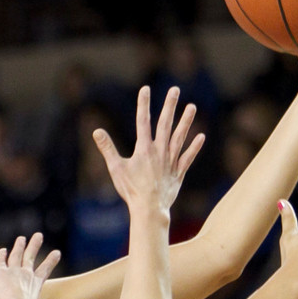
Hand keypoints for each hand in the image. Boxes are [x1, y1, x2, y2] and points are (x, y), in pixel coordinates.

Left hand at [0, 233, 60, 298]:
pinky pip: (1, 260)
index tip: (57, 253)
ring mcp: (13, 271)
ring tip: (22, 238)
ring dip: (20, 245)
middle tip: (38, 235)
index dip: (51, 261)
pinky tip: (3, 250)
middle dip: (35, 245)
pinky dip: (1, 254)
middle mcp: (26, 275)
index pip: (45, 270)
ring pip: (17, 254)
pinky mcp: (0, 272)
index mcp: (36, 284)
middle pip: (31, 256)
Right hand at [92, 85, 204, 215]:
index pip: (143, 121)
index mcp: (144, 149)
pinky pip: (188, 157)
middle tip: (175, 89)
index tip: (146, 89)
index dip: (143, 104)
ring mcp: (171, 161)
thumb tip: (96, 131)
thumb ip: (107, 148)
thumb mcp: (116, 168)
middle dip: (170, 106)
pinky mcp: (178, 173)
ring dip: (186, 122)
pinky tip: (201, 137)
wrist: (149, 209)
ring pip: (180, 137)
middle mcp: (159, 151)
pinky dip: (194, 147)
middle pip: (165, 124)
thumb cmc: (131, 190)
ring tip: (192, 107)